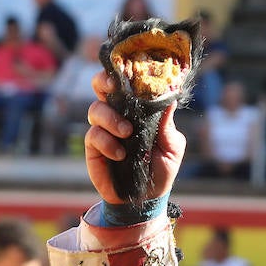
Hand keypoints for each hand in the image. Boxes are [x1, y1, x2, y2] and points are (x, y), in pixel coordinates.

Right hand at [84, 70, 186, 204]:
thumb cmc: (161, 169)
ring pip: (95, 110)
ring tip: (127, 133)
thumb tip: (170, 101)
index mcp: (136, 110)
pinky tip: (120, 154)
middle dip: (104, 82)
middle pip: (101, 87)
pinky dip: (107, 142)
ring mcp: (103, 130)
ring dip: (111, 118)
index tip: (129, 68)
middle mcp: (117, 115)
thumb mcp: (172, 148)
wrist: (147, 198)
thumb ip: (168, 126)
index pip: (125, 84)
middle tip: (115, 87)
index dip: (123, 72)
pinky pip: (94, 136)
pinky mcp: (94, 148)